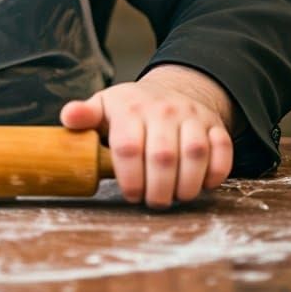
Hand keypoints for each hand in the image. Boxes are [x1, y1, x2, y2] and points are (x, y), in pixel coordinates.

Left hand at [60, 64, 235, 207]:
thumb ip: (85, 116)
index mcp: (129, 107)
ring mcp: (191, 116)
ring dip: (186, 185)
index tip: (131, 195)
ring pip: (195, 154)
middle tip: (153, 202)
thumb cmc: (131, 108)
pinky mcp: (215, 125)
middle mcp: (162, 109)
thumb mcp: (104, 106)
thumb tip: (67, 118)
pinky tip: (201, 184)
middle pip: (162, 156)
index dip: (129, 178)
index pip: (128, 147)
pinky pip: (223, 150)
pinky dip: (215, 173)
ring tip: (175, 197)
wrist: (172, 90)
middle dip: (157, 189)